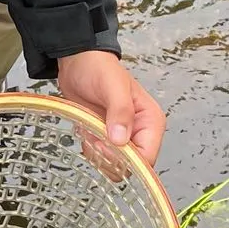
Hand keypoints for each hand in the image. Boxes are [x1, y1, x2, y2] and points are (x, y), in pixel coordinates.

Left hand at [56, 50, 166, 169]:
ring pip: (115, 166)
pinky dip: (90, 150)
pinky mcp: (105, 139)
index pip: (148, 156)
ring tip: (89, 131)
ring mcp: (122, 138)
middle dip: (110, 158)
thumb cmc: (99, 69)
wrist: (78, 62)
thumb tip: (120, 139)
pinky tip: (85, 131)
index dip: (127, 160)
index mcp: (150, 121)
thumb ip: (120, 111)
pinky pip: (101, 158)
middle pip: (132, 165)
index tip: (105, 146)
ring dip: (98, 154)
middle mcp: (139, 133)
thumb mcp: (113, 86)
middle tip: (94, 140)